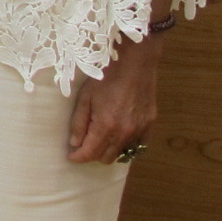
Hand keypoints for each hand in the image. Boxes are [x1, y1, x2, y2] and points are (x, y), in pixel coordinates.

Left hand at [68, 35, 161, 163]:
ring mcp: (140, 130)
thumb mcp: (85, 97)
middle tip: (85, 144)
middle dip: (93, 154)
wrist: (134, 62)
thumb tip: (74, 143)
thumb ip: (79, 123)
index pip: (90, 153)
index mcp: (106, 126)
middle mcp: (125, 132)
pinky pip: (138, 145)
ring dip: (110, 149)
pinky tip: (119, 134)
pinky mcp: (150, 124)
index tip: (71, 157)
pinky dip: (127, 144)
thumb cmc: (106, 76)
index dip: (78, 158)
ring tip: (101, 138)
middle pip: (106, 158)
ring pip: (123, 153)